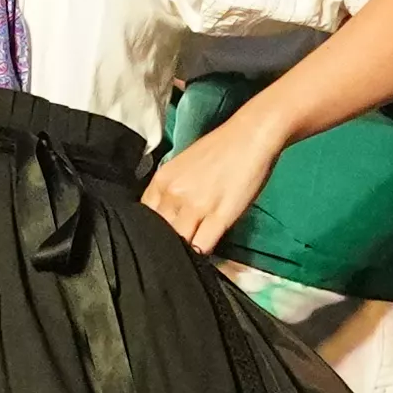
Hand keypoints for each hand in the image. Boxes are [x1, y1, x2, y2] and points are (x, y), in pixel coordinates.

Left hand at [142, 110, 283, 261]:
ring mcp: (195, 207)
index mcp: (161, 181)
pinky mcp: (219, 217)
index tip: (160, 238)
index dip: (150, 230)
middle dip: (165, 244)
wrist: (250, 136)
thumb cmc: (219, 149)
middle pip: (159, 233)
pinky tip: (205, 254)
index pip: (143, 216)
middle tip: (174, 251)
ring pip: (179, 243)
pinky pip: (202, 247)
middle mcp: (173, 194)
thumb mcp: (182, 167)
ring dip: (184, 251)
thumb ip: (171, 190)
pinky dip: (202, 254)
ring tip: (190, 257)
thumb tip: (168, 216)